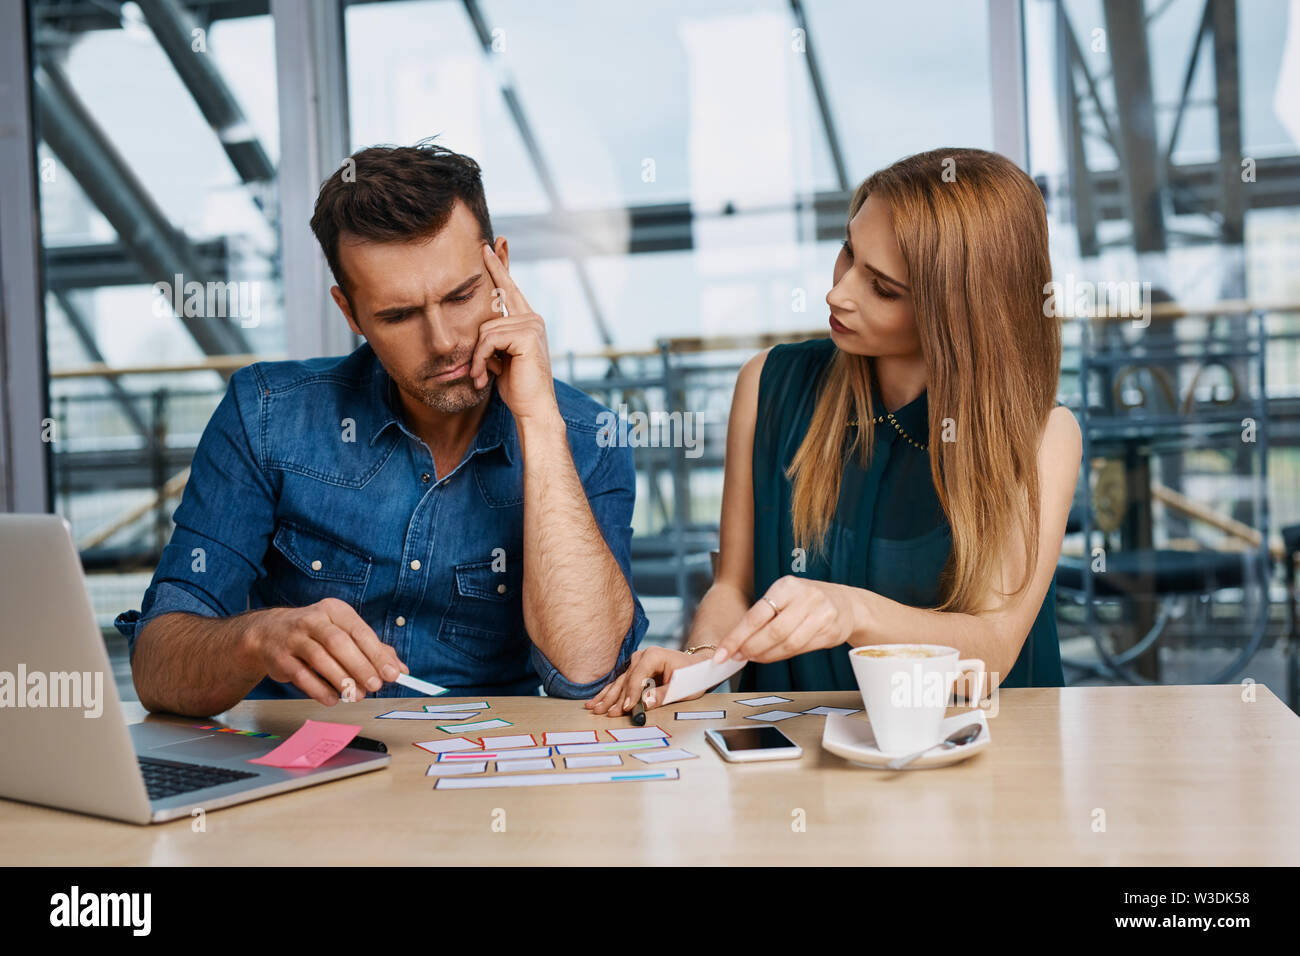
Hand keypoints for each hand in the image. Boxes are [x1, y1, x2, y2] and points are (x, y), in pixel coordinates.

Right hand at [242, 598, 407, 706]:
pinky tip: (333, 699)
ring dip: (341, 680)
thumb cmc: (316, 634)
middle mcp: (313, 620)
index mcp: (335, 610)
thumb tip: (400, 670)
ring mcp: (294, 638)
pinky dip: (319, 690)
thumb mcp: (343, 632)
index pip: (360, 631)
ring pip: (321, 659)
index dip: (377, 654)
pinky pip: (302, 675)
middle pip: (340, 643)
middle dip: (361, 666)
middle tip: (375, 686)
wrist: (269, 633)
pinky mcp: (280, 658)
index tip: (393, 674)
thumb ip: (373, 650)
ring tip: (356, 695)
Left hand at [473, 243, 559, 424]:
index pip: (510, 289)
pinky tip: (485, 376)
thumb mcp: (500, 358)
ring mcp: (532, 324)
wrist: (533, 409)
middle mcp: (533, 318)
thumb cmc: (517, 388)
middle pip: (493, 307)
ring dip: (477, 357)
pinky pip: (489, 338)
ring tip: (481, 376)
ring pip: (485, 328)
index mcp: (528, 321)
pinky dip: (481, 359)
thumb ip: (494, 338)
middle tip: (481, 326)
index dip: (500, 266)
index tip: (491, 245)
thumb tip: (480, 326)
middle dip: (485, 316)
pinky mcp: (528, 334)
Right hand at [585, 647, 695, 715]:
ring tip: (594, 708)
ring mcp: (637, 663)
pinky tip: (597, 701)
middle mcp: (642, 656)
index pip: (637, 676)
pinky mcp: (636, 671)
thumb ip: (662, 695)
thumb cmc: (692, 675)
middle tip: (601, 712)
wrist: (698, 666)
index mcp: (654, 656)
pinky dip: (610, 694)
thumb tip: (645, 703)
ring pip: (620, 683)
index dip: (631, 694)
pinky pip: (621, 684)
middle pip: (625, 680)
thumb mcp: (681, 688)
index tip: (626, 708)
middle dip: (613, 698)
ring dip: (607, 697)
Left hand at [712, 576, 856, 664]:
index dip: (737, 636)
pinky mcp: (831, 631)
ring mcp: (822, 614)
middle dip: (751, 648)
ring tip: (753, 657)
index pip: (757, 615)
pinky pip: (801, 649)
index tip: (723, 653)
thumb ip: (763, 615)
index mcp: (787, 585)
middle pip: (773, 631)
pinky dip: (781, 656)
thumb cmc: (806, 600)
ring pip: (788, 644)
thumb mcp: (784, 596)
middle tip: (737, 656)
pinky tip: (771, 656)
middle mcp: (806, 597)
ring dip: (766, 655)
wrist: (846, 603)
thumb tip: (735, 640)